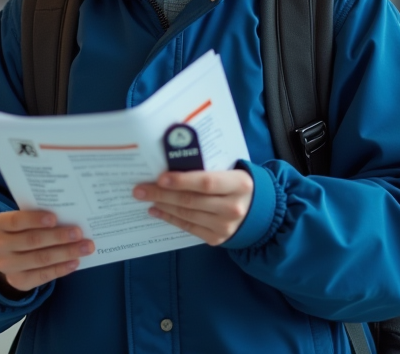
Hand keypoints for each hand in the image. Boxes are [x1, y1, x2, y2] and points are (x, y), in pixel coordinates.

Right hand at [0, 210, 93, 297]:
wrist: (8, 255)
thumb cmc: (22, 230)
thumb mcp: (22, 220)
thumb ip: (38, 217)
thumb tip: (69, 215)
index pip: (17, 221)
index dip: (35, 220)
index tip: (55, 218)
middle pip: (32, 241)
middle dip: (58, 236)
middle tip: (79, 233)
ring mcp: (6, 266)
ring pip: (40, 259)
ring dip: (66, 253)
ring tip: (85, 248)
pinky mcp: (17, 281)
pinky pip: (42, 276)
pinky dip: (61, 269)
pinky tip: (75, 262)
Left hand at [133, 170, 253, 245]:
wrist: (260, 212)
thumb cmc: (238, 184)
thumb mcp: (232, 171)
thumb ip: (209, 167)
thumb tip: (172, 161)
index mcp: (239, 184)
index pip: (206, 182)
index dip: (182, 181)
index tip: (160, 178)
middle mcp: (233, 207)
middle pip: (191, 200)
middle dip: (162, 194)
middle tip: (140, 189)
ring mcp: (225, 226)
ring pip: (187, 214)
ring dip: (163, 205)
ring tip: (145, 198)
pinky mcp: (217, 239)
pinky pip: (189, 227)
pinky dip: (170, 218)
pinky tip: (157, 210)